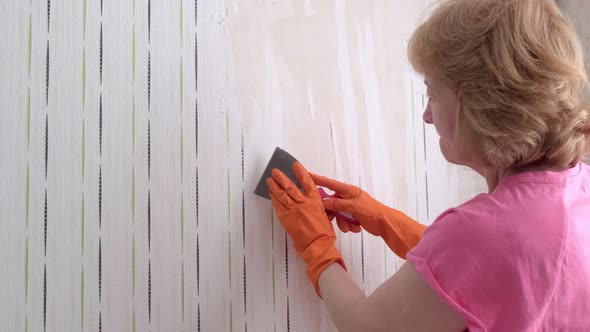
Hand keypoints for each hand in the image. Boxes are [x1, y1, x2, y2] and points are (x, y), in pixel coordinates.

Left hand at [267, 162, 346, 296]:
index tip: (295, 165)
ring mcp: (293, 210)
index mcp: (315, 201)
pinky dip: (274, 198)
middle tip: (275, 171)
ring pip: (282, 194)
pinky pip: (278, 205)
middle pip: (290, 186)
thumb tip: (311, 200)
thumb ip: (317, 205)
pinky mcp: (286, 218)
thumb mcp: (325, 215)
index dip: (301, 172)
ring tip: (269, 180)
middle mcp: (303, 203)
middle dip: (282, 177)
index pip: (307, 182)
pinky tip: (271, 193)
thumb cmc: (324, 233)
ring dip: (274, 186)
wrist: (317, 244)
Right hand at [310, 173, 426, 258]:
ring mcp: (350, 207)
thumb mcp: (354, 207)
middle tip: (330, 219)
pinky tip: (356, 228)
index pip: (329, 183)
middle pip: (331, 202)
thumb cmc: (372, 212)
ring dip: (342, 222)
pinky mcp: (353, 216)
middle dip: (332, 213)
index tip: (305, 175)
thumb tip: (323, 202)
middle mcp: (347, 197)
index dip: (317, 179)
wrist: (386, 224)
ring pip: (337, 214)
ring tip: (350, 227)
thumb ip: (338, 204)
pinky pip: (344, 220)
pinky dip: (348, 226)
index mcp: (348, 191)